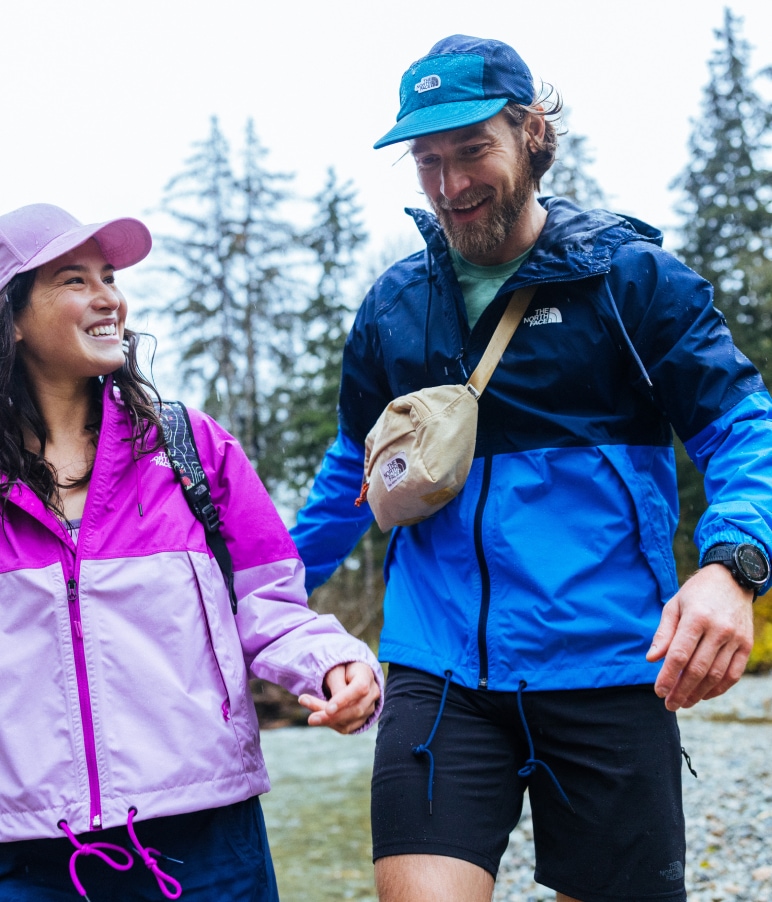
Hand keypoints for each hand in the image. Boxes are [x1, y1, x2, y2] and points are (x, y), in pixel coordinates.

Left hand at [298, 661, 380, 733]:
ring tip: (310, 717)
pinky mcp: (361, 719)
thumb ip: (336, 684)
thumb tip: (333, 708)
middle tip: (310, 719)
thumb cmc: (340, 669)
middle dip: (331, 716)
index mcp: (366, 674)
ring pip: (350, 721)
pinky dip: (331, 724)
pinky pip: (346, 727)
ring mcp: (369, 708)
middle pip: (356, 709)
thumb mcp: (335, 670)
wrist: (347, 674)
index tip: (328, 709)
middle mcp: (372, 692)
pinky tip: (319, 718)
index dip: (344, 700)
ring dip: (327, 721)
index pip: (360, 688)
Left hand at [646, 564, 753, 710]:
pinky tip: (704, 695)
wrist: (732, 579)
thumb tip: (652, 659)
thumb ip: (663, 633)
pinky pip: (733, 674)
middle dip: (681, 691)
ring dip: (698, 693)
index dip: (668, 677)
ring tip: (684, 703)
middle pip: (698, 669)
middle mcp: (719, 630)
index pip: (679, 655)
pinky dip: (718, 688)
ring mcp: (735, 638)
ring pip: (716, 675)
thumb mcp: (674, 606)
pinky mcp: (747, 645)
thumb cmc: (696, 594)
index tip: (658, 691)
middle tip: (669, 705)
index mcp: (697, 618)